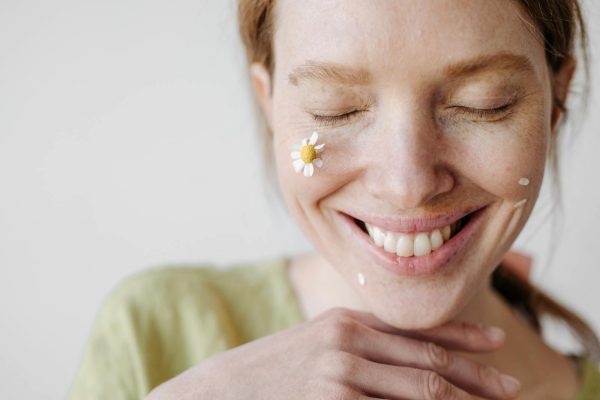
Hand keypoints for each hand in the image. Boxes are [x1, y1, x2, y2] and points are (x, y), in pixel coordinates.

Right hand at [146, 307, 520, 398]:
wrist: (222, 389)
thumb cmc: (273, 370)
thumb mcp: (317, 343)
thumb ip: (360, 344)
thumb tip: (406, 359)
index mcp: (347, 321)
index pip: (416, 329)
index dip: (461, 336)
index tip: (496, 344)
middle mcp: (348, 341)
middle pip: (427, 362)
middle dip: (474, 377)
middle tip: (511, 388)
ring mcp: (341, 374)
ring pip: (420, 392)